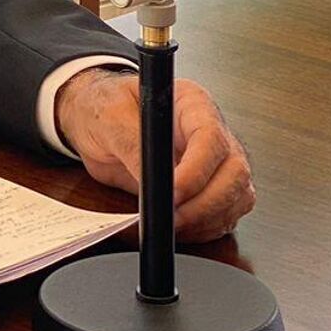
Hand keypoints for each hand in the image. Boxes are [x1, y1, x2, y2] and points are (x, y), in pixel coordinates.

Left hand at [53, 68, 255, 241]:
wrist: (93, 122)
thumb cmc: (103, 106)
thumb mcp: (108, 117)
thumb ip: (133, 147)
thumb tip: (154, 183)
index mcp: (191, 102)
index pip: (211, 137)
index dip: (197, 170)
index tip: (172, 192)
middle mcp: (211, 131)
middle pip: (234, 171)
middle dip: (207, 202)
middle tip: (173, 218)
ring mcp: (215, 161)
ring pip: (237, 196)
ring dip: (208, 219)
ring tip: (172, 225)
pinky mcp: (209, 188)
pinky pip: (226, 214)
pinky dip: (206, 228)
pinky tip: (181, 228)